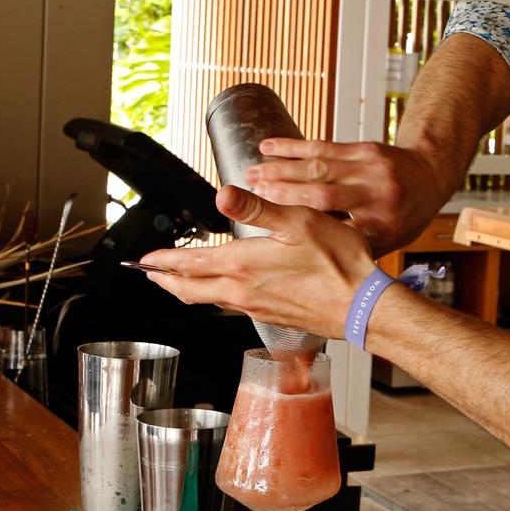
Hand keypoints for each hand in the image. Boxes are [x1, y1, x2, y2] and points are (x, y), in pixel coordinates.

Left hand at [140, 185, 378, 338]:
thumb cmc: (338, 263)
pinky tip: (228, 291)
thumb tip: (222, 194)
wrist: (362, 306)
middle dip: (168, 281)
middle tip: (152, 275)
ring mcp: (257, 308)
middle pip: (191, 290)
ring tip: (182, 282)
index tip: (147, 259)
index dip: (165, 261)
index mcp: (244, 265)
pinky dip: (217, 298)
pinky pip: (233, 307)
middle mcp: (243, 291)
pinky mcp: (273, 317)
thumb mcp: (299, 222)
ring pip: (211, 300)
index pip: (191, 264)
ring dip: (190, 290)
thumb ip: (258, 208)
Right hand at [244, 138, 448, 255]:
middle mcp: (376, 196)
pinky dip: (293, 147)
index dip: (301, 233)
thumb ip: (350, 250)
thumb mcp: (385, 242)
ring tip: (250, 173)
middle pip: (321, 197)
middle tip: (248, 196)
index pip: (335, 232)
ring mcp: (370, 169)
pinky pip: (324, 146)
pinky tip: (268, 147)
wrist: (431, 175)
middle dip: (281, 196)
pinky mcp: (364, 148)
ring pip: (318, 168)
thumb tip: (305, 263)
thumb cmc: (403, 215)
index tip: (267, 236)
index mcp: (381, 227)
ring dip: (280, 170)